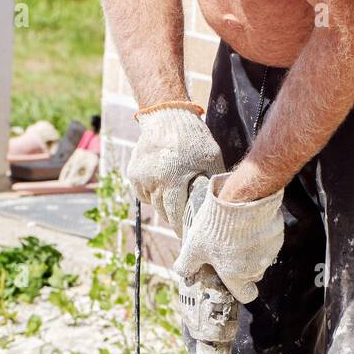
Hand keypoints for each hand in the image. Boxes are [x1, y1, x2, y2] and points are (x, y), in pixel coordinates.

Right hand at [126, 107, 224, 232]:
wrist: (167, 116)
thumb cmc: (194, 139)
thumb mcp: (211, 158)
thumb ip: (213, 183)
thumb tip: (220, 208)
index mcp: (173, 178)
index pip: (175, 214)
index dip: (181, 228)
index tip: (189, 237)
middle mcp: (154, 180)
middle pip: (164, 212)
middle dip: (174, 218)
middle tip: (185, 221)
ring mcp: (141, 177)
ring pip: (154, 203)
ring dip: (165, 205)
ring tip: (176, 196)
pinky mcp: (134, 174)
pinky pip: (145, 194)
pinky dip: (154, 194)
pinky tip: (164, 183)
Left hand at [173, 173, 283, 302]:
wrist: (242, 199)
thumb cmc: (216, 226)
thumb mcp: (194, 247)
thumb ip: (187, 264)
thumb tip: (182, 272)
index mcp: (236, 277)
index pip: (246, 295)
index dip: (239, 289)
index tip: (232, 278)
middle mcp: (256, 269)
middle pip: (251, 274)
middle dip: (241, 265)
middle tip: (228, 248)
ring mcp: (269, 253)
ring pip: (260, 257)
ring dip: (252, 249)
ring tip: (236, 232)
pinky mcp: (277, 236)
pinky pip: (269, 241)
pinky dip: (261, 235)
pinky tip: (249, 223)